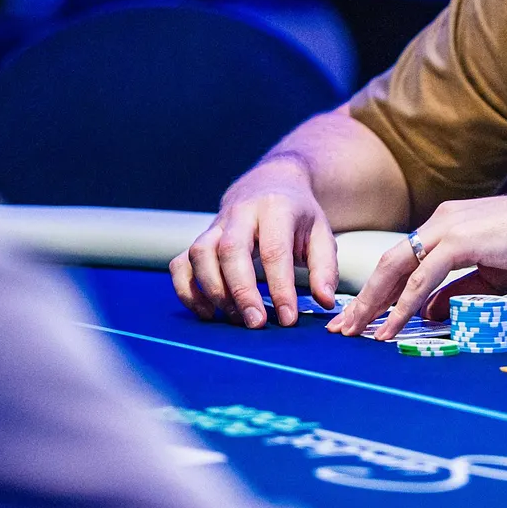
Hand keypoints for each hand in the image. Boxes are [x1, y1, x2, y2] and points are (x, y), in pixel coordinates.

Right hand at [170, 156, 338, 328]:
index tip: (287, 318)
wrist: (271, 183)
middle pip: (230, 250)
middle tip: (255, 324)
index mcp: (275, 208)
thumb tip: (324, 302)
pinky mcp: (200, 238)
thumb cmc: (298, 215)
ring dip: (213, 291)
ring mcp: (215, 224)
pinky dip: (188, 291)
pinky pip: (182, 264)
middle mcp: (240, 213)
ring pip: (200, 254)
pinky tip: (208, 313)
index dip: (279, 287)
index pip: (274, 250)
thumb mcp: (321, 233)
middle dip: (241, 291)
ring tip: (234, 318)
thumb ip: (324, 268)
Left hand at [327, 186, 506, 338]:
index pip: (404, 259)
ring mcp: (449, 228)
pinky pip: (422, 279)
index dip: (380, 289)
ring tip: (355, 333)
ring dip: (374, 304)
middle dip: (365, 298)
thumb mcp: (493, 275)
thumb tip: (427, 312)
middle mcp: (442, 221)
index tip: (364, 315)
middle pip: (390, 263)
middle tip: (343, 328)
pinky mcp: (461, 240)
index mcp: (449, 224)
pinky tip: (390, 327)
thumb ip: (458, 291)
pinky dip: (403, 305)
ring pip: (398, 269)